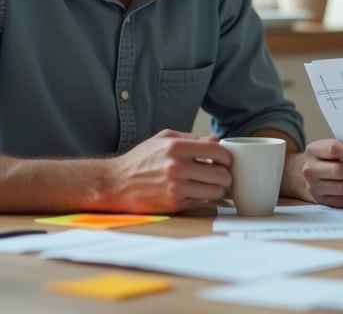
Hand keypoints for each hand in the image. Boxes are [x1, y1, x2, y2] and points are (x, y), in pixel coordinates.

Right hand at [99, 129, 232, 213]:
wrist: (115, 184)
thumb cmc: (139, 161)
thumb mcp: (162, 140)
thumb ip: (190, 138)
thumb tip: (215, 140)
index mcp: (176, 147)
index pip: (218, 151)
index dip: (227, 157)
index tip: (225, 161)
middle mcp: (177, 167)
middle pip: (222, 174)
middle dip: (226, 175)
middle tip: (222, 176)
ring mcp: (176, 187)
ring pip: (216, 191)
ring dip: (218, 189)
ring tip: (212, 186)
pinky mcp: (174, 204)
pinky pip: (201, 202)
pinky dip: (203, 198)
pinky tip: (195, 192)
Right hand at [299, 139, 342, 207]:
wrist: (311, 173)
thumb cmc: (326, 157)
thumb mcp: (330, 147)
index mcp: (313, 151)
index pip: (334, 150)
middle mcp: (310, 169)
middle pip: (339, 171)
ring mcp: (314, 186)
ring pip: (341, 188)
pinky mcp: (320, 200)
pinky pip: (340, 201)